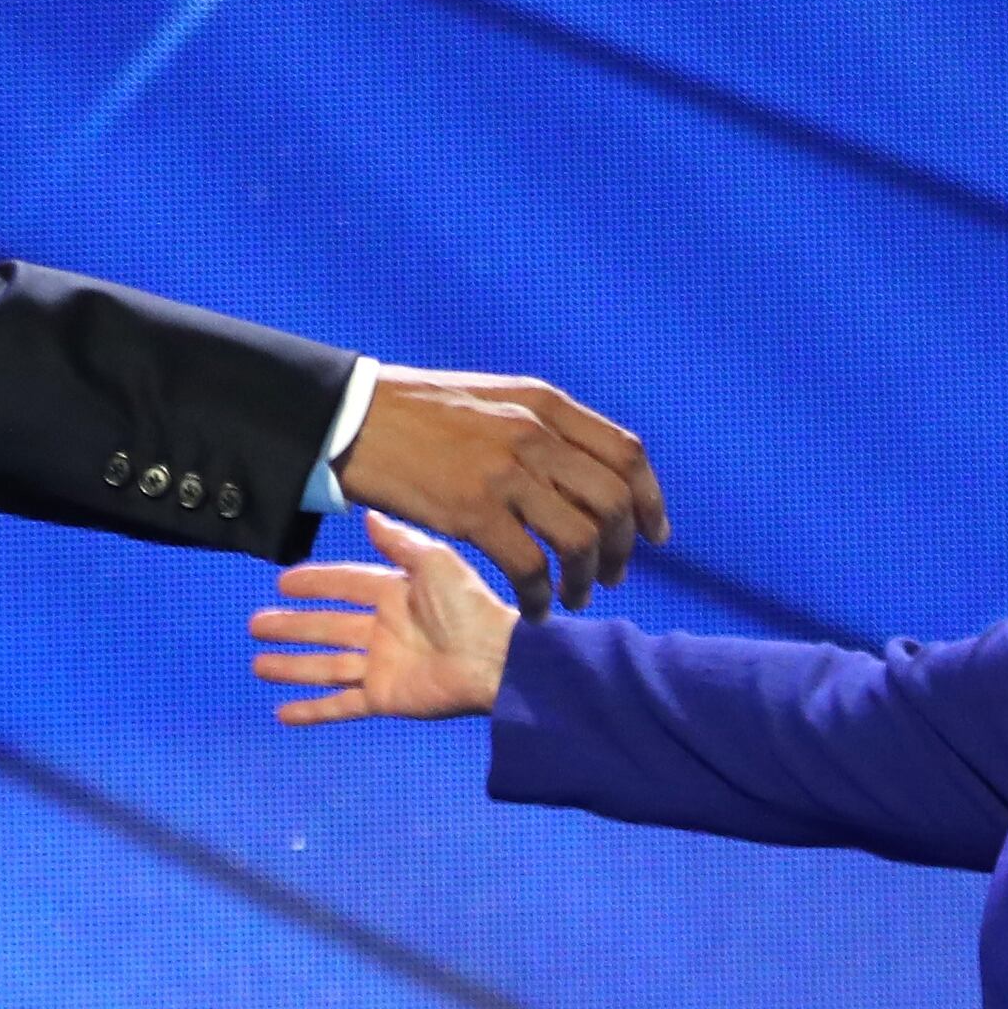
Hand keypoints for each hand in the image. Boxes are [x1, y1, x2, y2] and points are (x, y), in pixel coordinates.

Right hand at [251, 510, 518, 723]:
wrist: (495, 660)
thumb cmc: (470, 607)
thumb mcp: (435, 562)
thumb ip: (400, 541)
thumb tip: (370, 515)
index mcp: (394, 594)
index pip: (344, 585)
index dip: (315, 583)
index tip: (282, 582)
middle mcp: (382, 630)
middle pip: (326, 627)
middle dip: (291, 627)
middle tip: (255, 625)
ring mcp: (381, 666)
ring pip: (325, 666)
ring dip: (292, 666)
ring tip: (258, 665)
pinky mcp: (384, 698)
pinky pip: (341, 704)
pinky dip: (313, 710)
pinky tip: (284, 713)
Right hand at [330, 367, 666, 617]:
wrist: (353, 418)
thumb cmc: (420, 414)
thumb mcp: (494, 400)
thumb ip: (542, 428)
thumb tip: (586, 471)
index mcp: (545, 404)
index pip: (626, 454)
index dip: (649, 500)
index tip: (654, 534)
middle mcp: (534, 434)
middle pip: (612, 502)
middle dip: (622, 549)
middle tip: (612, 577)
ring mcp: (505, 472)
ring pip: (580, 539)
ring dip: (585, 579)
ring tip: (574, 597)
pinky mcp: (472, 511)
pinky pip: (529, 566)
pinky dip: (540, 596)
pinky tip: (535, 609)